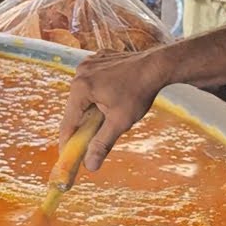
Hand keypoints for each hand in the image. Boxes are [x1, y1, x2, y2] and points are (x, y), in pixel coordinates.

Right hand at [59, 49, 167, 171]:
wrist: (158, 65)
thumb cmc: (139, 93)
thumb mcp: (120, 122)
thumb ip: (102, 143)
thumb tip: (89, 166)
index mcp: (81, 88)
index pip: (68, 122)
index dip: (68, 142)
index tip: (68, 157)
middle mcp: (81, 72)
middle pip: (75, 107)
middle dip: (82, 125)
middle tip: (88, 142)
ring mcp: (89, 63)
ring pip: (84, 94)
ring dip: (90, 108)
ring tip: (106, 116)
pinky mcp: (98, 59)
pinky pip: (93, 81)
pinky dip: (98, 93)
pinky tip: (112, 98)